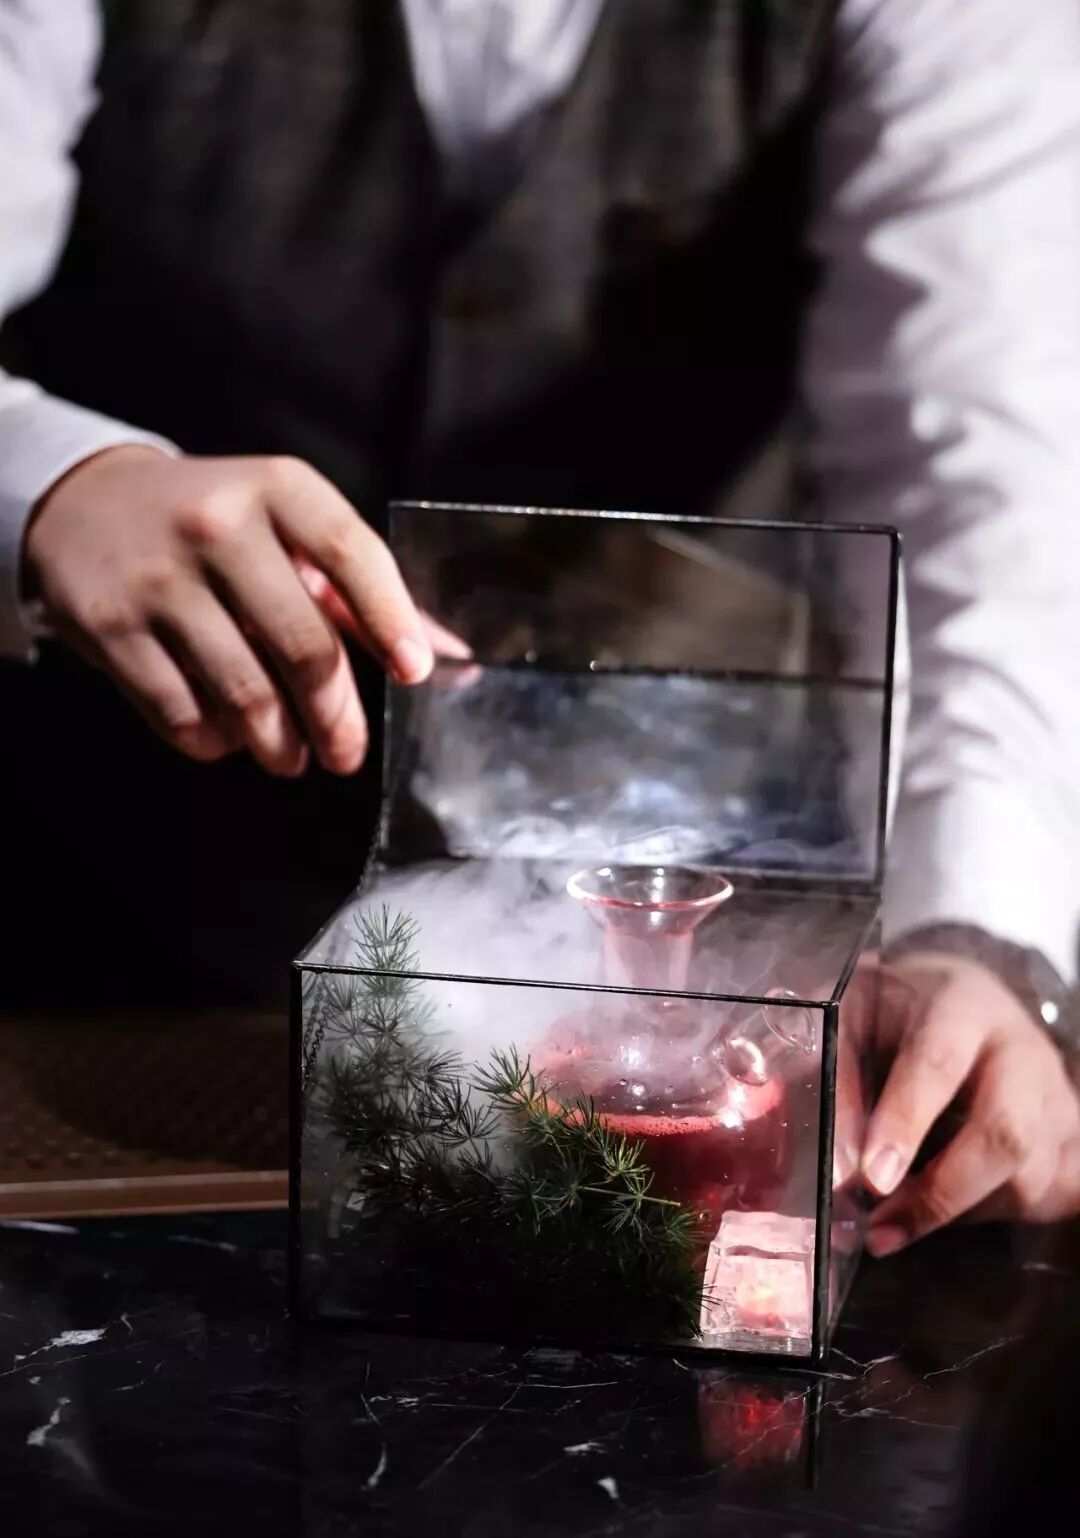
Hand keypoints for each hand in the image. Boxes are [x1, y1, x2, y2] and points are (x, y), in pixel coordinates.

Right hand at [25, 446, 434, 775]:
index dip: (391, 618)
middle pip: (302, 645)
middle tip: (347, 754)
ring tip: (291, 758)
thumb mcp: (283, 529)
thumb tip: (446, 655)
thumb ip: (358, 589)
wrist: (81, 504)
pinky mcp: (108, 625)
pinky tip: (228, 739)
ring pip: (244, 692)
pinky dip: (214, 740)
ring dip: (279, 743)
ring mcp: (158, 576)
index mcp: (276, 488)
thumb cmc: (214, 525)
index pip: (351, 552)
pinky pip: (180, 711)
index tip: (415, 673)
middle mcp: (216, 524)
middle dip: (336, 717)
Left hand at [861, 952, 1079, 1255]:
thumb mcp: (845, 1021)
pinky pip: (1050, 1197)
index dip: (906, 1123)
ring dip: (957, 1213)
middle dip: (943, 1193)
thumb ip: (837, 1086)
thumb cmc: (890, 1008)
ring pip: (1027, 1178)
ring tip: (895, 1218)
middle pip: (1007, 1132)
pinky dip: (993, 1214)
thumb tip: (842, 1174)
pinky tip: (949, 1205)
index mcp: (960, 1003)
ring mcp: (1055, 1093)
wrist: (950, 996)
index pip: (939, 1063)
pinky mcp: (1071, 1133)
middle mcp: (1020, 1047)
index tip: (872, 1179)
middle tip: (880, 1230)